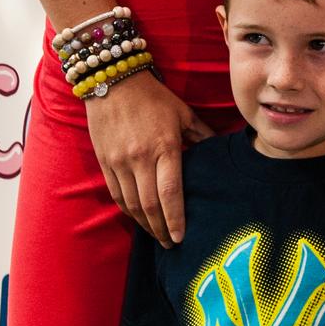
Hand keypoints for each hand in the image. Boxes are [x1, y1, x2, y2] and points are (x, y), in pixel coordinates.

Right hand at [85, 71, 214, 246]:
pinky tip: (139, 219)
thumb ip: (202, 135)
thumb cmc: (153, 96)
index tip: (181, 237)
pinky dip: (128, 211)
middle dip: (161, 230)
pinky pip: (116, 194)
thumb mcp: (183, 113)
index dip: (175, 219)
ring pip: (132, 204)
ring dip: (145, 225)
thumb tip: (220, 151)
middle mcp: (139, 158)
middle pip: (150, 205)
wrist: (112, 80)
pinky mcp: (104, 161)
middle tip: (172, 245)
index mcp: (164, 146)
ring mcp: (119, 161)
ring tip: (157, 237)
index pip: (170, 193)